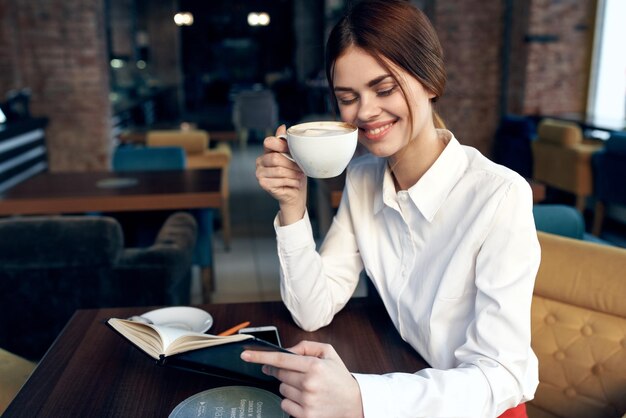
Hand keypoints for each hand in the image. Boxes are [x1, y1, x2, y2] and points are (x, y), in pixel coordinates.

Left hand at [241, 340, 363, 417]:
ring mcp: (307, 402)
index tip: (246, 355)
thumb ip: (306, 346)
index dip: (261, 357)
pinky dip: (291, 401)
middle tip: (294, 373)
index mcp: (315, 366)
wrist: (354, 404)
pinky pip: (285, 405)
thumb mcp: (328, 353)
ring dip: (289, 387)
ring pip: (281, 390)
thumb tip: (286, 350)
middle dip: (281, 372)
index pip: (281, 360)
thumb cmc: (339, 377)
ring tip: (307, 388)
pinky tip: (306, 399)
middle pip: (279, 375)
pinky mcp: (305, 416)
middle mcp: (309, 384)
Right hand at [255, 125, 306, 224]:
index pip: (269, 142)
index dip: (281, 145)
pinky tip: (294, 183)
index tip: (292, 152)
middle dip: (291, 164)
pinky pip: (279, 180)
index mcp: (267, 151)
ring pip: (279, 170)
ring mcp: (259, 173)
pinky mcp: (263, 183)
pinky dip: (290, 182)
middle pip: (276, 158)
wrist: (295, 192)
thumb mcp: (294, 156)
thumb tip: (282, 126)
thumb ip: (286, 142)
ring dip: (293, 174)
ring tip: (298, 176)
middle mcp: (260, 161)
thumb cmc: (295, 173)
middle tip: (300, 169)